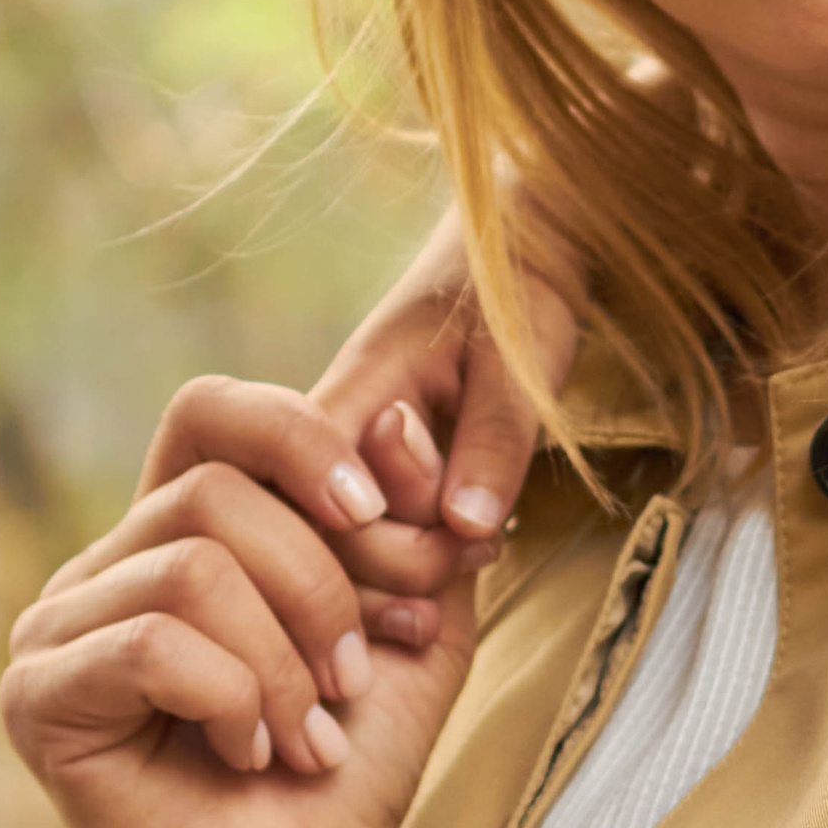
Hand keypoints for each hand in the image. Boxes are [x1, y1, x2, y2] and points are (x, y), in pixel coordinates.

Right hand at [1, 376, 479, 827]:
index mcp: (180, 527)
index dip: (306, 444)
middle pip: (216, 492)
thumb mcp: (413, 626)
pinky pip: (151, 645)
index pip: (212, 413)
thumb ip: (415, 524)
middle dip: (322, 582)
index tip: (387, 524)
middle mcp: (104, 565)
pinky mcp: (37, 700)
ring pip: (191, 567)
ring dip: (286, 660)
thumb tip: (401, 416)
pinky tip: (250, 754)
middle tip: (358, 677)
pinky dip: (233, 698)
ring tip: (311, 734)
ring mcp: (57, 629)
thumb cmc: (347, 763)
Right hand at [310, 203, 582, 556]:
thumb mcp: (518, 364)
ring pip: (341, 549)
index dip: (367, 535)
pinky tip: (466, 556)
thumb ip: (493, 440)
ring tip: (483, 549)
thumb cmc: (512, 298)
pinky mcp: (366, 482)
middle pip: (321, 534)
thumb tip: (465, 525)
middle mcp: (330, 430)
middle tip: (482, 546)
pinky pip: (366, 542)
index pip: (310, 485)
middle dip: (401, 561)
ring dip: (408, 572)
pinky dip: (412, 564)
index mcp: (356, 389)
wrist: (509, 255)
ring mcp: (341, 461)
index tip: (451, 534)